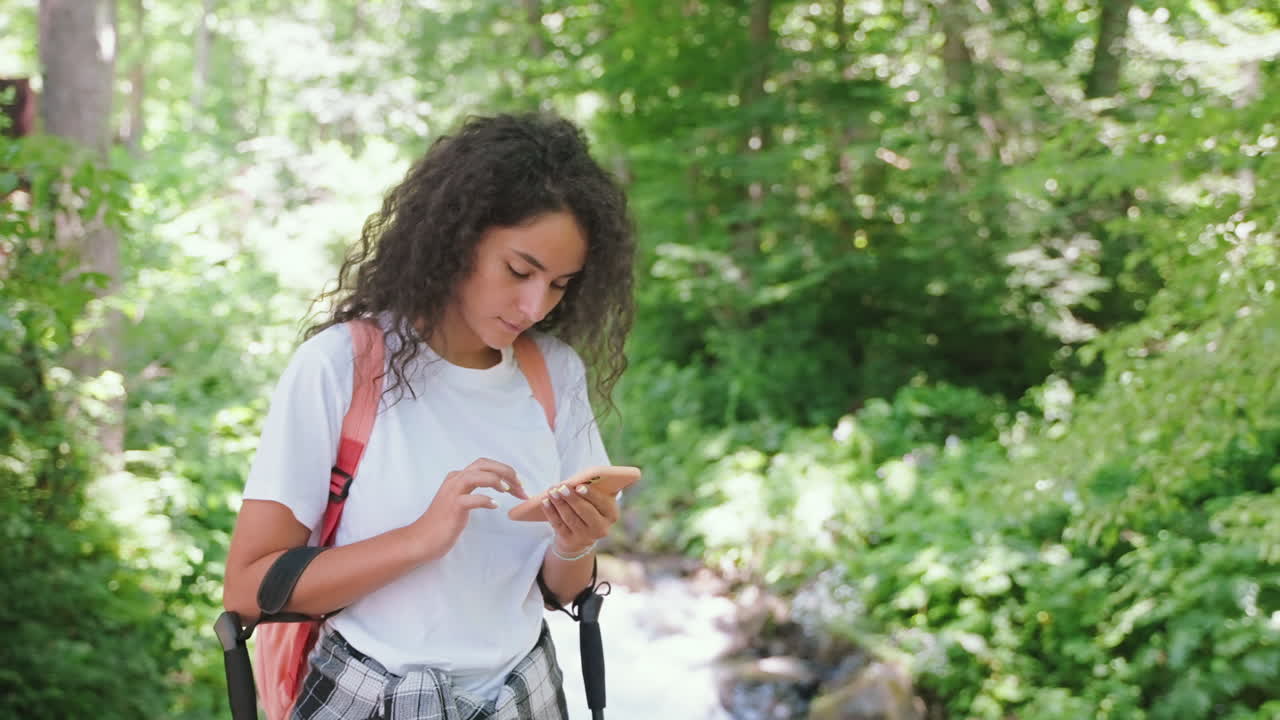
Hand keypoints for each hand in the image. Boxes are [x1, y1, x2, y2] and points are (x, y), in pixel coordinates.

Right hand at [408, 458, 527, 560]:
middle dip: (505, 471)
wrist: (422, 540)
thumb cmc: (444, 523)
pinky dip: (486, 499)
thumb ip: (475, 490)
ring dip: (497, 480)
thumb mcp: (461, 500)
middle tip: (520, 486)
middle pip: (483, 464)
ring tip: (509, 491)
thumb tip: (501, 486)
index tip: (519, 484)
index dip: (504, 470)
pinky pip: (472, 498)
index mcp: (457, 477)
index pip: (485, 464)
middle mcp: (454, 480)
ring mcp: (452, 493)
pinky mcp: (453, 507)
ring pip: (476, 475)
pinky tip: (495, 506)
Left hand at [542, 482, 618, 556]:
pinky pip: (558, 525)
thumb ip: (592, 490)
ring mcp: (585, 537)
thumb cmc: (589, 508)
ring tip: (552, 491)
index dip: (590, 494)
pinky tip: (545, 502)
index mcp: (611, 514)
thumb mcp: (596, 501)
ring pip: (570, 518)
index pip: (602, 503)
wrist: (579, 536)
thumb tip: (577, 479)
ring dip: (559, 503)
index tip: (578, 486)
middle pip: (586, 511)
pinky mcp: (570, 541)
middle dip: (572, 498)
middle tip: (562, 487)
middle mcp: (601, 528)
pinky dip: (551, 512)